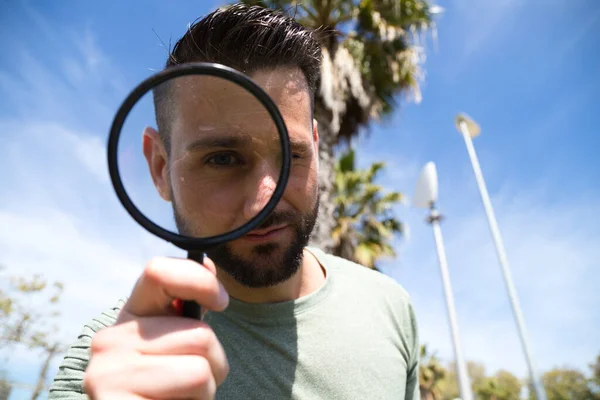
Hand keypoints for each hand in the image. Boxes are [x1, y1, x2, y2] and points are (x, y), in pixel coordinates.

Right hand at [84, 256, 229, 398]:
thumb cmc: (169, 382)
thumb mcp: (179, 341)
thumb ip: (191, 304)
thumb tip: (207, 262)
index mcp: (130, 315)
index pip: (158, 271)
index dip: (200, 280)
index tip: (222, 302)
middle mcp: (109, 339)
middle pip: (200, 334)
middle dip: (214, 363)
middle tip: (191, 382)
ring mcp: (106, 375)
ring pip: (200, 371)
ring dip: (205, 392)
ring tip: (180, 398)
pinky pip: (190, 392)